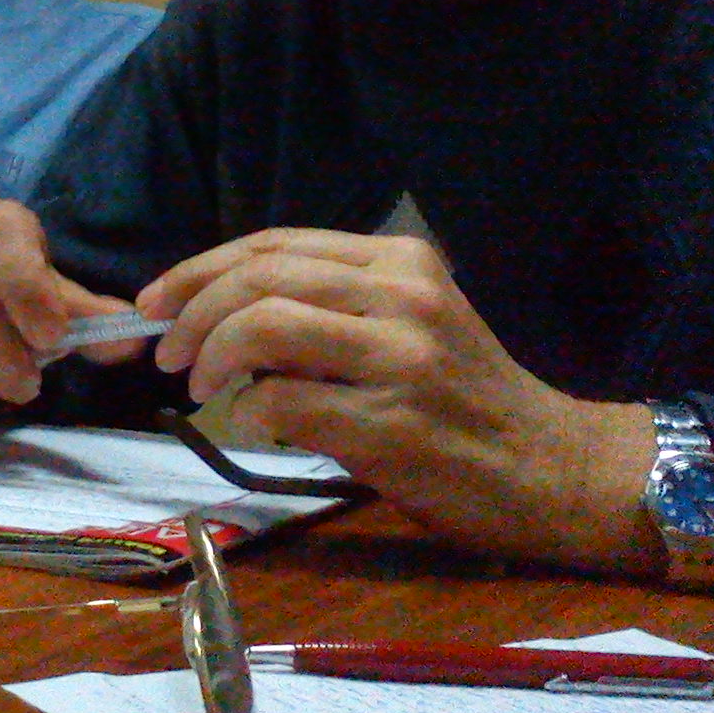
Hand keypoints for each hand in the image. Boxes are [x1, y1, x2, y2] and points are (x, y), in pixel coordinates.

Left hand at [142, 228, 661, 575]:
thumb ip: (331, 306)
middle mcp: (402, 294)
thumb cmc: (469, 400)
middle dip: (191, 310)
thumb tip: (222, 313)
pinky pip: (286, 403)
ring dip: (211, 355)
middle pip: (259, 276)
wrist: (556, 469)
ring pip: (265, 326)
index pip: (274, 243)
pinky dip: (251, 412)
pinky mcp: (394, 425)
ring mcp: (400, 358)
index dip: (200, 268)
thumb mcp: (410, 323)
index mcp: (400, 260)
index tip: (158, 301)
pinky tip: (255, 424)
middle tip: (166, 351)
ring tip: (200, 385)